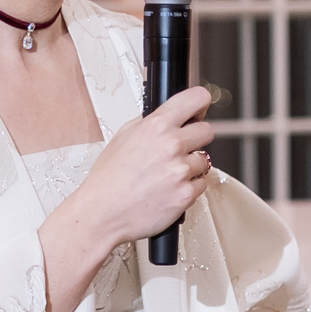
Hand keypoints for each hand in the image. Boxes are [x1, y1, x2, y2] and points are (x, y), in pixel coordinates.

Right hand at [81, 84, 217, 251]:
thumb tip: (170, 115)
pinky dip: (188, 188)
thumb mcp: (123, 136)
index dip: (200, 105)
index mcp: (156, 126)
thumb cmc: (109, 179)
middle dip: (196, 139)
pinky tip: (168, 190)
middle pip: (207, 131)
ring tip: (166, 175)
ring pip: (204, 161)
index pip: (197, 98)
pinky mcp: (186, 194)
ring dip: (191, 167)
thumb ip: (149, 122)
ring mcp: (181, 170)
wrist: (102, 213)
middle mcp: (171, 144)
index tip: (197, 112)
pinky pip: (201, 185)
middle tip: (180, 150)